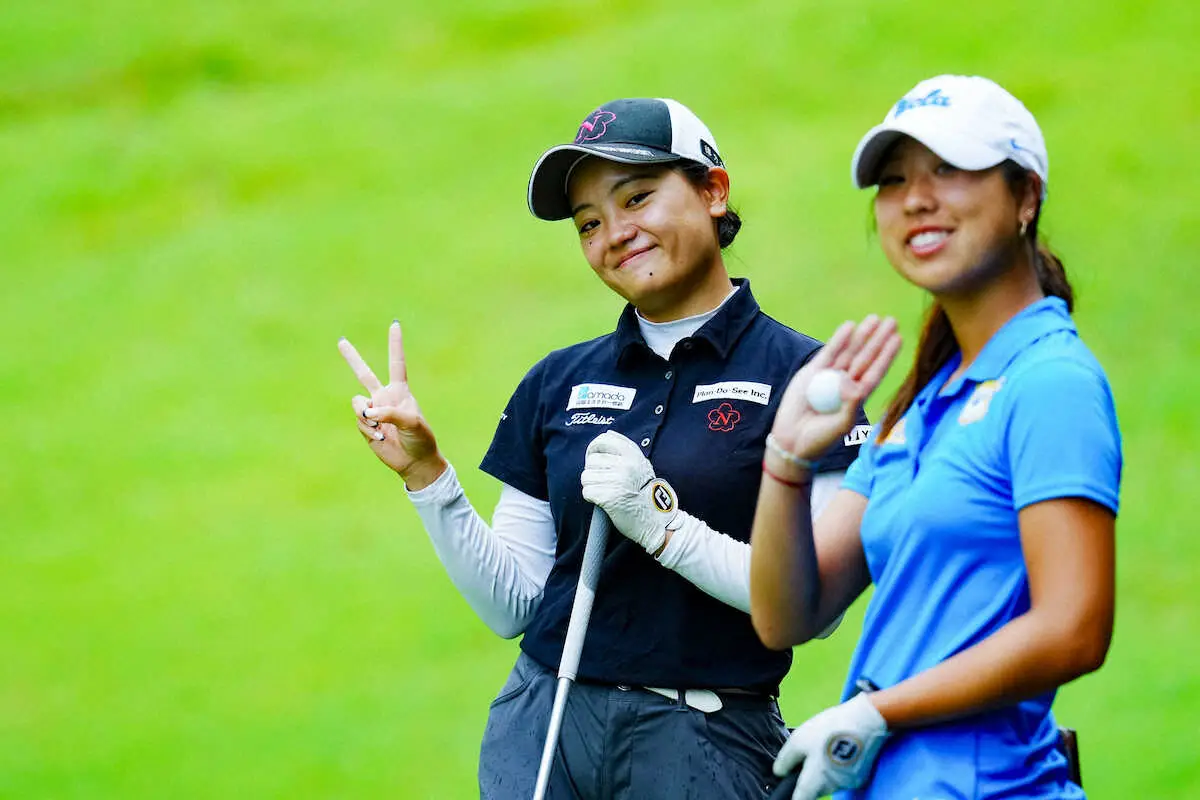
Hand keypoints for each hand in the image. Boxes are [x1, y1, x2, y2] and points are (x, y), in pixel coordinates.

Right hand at [339, 321, 444, 488]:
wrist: (414, 461)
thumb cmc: (420, 438)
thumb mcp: (411, 422)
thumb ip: (390, 412)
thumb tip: (368, 411)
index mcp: (400, 391)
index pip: (396, 363)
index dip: (395, 344)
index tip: (395, 324)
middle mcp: (384, 397)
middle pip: (364, 373)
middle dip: (352, 358)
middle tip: (341, 341)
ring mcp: (373, 411)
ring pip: (358, 404)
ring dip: (367, 415)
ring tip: (381, 428)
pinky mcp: (366, 426)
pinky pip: (360, 421)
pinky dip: (369, 430)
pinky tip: (381, 438)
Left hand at [580, 431, 679, 554]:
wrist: (656, 521)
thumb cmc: (646, 493)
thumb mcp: (642, 465)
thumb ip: (626, 449)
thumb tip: (607, 434)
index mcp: (633, 455)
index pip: (604, 440)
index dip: (594, 448)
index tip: (594, 456)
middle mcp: (625, 466)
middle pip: (591, 461)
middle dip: (593, 472)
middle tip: (603, 481)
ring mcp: (616, 481)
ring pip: (586, 476)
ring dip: (591, 485)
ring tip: (604, 491)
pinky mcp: (608, 498)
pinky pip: (587, 492)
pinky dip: (592, 497)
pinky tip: (603, 501)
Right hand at [772, 316, 900, 460]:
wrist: (792, 442)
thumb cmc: (820, 439)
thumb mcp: (841, 425)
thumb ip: (850, 404)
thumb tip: (851, 380)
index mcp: (858, 397)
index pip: (876, 372)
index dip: (887, 356)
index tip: (898, 339)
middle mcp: (846, 384)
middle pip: (866, 357)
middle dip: (879, 339)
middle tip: (892, 321)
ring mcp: (829, 376)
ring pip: (850, 351)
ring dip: (862, 335)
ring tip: (875, 319)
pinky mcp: (812, 372)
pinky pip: (828, 352)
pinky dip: (838, 340)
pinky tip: (849, 326)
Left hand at [774, 693, 888, 798]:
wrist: (866, 721)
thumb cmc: (829, 730)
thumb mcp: (799, 740)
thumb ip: (786, 760)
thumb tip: (779, 772)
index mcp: (815, 781)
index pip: (800, 799)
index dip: (792, 794)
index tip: (789, 786)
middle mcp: (832, 787)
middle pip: (814, 790)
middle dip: (808, 778)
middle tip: (808, 755)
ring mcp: (847, 783)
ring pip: (828, 782)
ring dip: (823, 771)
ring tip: (824, 747)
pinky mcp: (859, 776)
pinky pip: (841, 775)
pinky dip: (837, 766)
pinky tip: (838, 747)